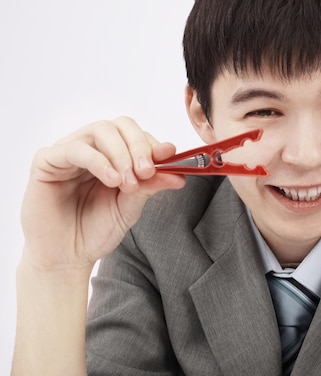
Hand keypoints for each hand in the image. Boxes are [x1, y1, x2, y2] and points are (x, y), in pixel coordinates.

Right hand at [21, 116, 184, 271]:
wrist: (67, 256)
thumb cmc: (95, 230)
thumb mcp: (131, 206)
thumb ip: (151, 185)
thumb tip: (179, 173)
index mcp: (113, 156)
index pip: (136, 134)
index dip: (153, 144)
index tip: (169, 159)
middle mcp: (92, 149)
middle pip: (120, 125)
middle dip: (139, 146)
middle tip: (147, 171)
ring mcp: (68, 152)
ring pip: (100, 131)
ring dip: (121, 154)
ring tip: (127, 183)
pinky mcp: (46, 161)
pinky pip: (74, 149)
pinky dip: (98, 161)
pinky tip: (110, 180)